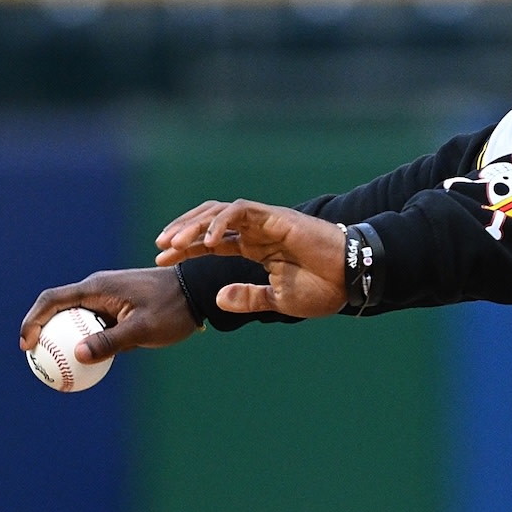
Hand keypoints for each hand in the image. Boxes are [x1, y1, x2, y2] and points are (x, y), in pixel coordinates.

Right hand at [20, 266, 195, 362]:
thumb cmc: (173, 308)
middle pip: (58, 310)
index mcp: (97, 287)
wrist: (198, 293)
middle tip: (35, 361)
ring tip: (54, 368)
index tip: (26, 346)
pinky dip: (84, 342)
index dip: (33, 321)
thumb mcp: (142, 329)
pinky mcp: (117, 309)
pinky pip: (93, 326)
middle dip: (42, 333)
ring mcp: (107, 298)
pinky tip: (84, 366)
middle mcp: (98, 289)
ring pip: (75, 320)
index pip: (52, 300)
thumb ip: (110, 341)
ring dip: (63, 340)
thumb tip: (78, 355)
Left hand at [155, 199, 346, 317]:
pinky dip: (221, 221)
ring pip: (220, 212)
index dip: (186, 248)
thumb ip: (247, 298)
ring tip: (173, 244)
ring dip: (194, 225)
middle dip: (182, 231)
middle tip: (160, 248)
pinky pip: (242, 211)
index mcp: (256, 247)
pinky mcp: (277, 217)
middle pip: (209, 221)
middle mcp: (257, 231)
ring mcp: (266, 221)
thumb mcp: (277, 301)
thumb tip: (217, 299)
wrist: (352, 279)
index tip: (162, 260)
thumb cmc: (323, 289)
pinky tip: (207, 240)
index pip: (212, 241)